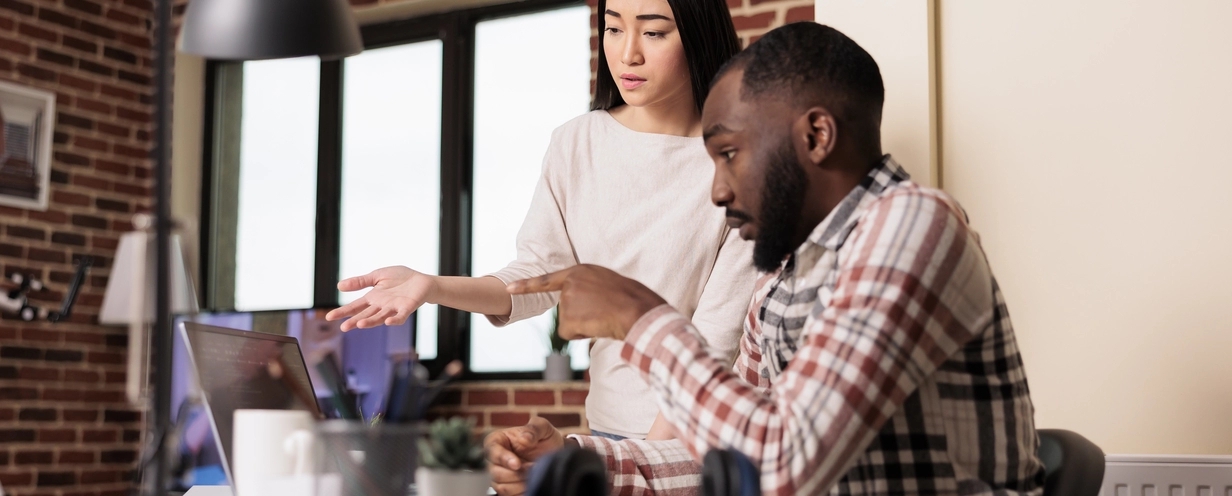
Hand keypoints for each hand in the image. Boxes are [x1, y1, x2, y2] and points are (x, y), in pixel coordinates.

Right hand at [325, 266, 435, 331]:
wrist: (421, 280)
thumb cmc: (400, 279)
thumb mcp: (377, 276)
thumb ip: (360, 282)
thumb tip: (339, 286)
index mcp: (373, 298)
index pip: (355, 306)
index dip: (343, 311)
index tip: (329, 317)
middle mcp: (381, 306)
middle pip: (365, 314)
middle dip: (354, 321)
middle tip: (343, 327)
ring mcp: (393, 308)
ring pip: (380, 317)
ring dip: (371, 322)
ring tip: (360, 324)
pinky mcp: (406, 308)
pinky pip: (400, 317)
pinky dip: (394, 320)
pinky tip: (388, 322)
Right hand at [485, 418, 564, 495]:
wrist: (554, 454)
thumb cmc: (545, 438)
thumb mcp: (542, 427)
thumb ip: (534, 429)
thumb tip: (524, 438)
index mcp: (497, 441)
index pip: (492, 451)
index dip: (503, 459)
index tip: (517, 464)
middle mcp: (495, 459)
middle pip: (496, 473)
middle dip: (518, 473)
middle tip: (535, 467)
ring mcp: (499, 476)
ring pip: (503, 487)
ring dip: (521, 483)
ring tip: (535, 474)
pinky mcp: (507, 488)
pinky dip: (522, 492)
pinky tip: (532, 484)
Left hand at [507, 264, 665, 340]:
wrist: (637, 310)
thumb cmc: (634, 300)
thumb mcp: (611, 284)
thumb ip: (593, 289)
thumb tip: (589, 306)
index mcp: (581, 271)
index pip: (548, 280)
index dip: (527, 286)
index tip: (508, 288)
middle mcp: (570, 282)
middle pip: (565, 308)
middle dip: (581, 316)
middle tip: (604, 314)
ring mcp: (568, 299)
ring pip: (569, 323)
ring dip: (585, 326)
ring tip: (604, 318)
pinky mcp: (568, 316)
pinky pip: (570, 334)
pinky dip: (583, 335)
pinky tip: (598, 327)